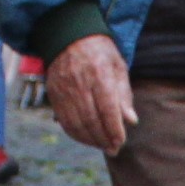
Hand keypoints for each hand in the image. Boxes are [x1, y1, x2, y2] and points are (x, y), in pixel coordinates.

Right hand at [47, 32, 137, 153]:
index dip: (114, 129)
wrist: (68, 35)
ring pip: (77, 124)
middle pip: (91, 120)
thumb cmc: (99, 51)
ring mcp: (64, 90)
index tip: (121, 141)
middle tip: (114, 149)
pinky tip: (87, 139)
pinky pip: (64, 121)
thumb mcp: (118, 66)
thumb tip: (131, 121)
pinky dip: (76, 135)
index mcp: (99, 74)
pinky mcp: (54, 95)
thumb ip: (124, 94)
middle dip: (104, 139)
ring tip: (102, 146)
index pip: (107, 109)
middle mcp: (79, 83)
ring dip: (90, 140)